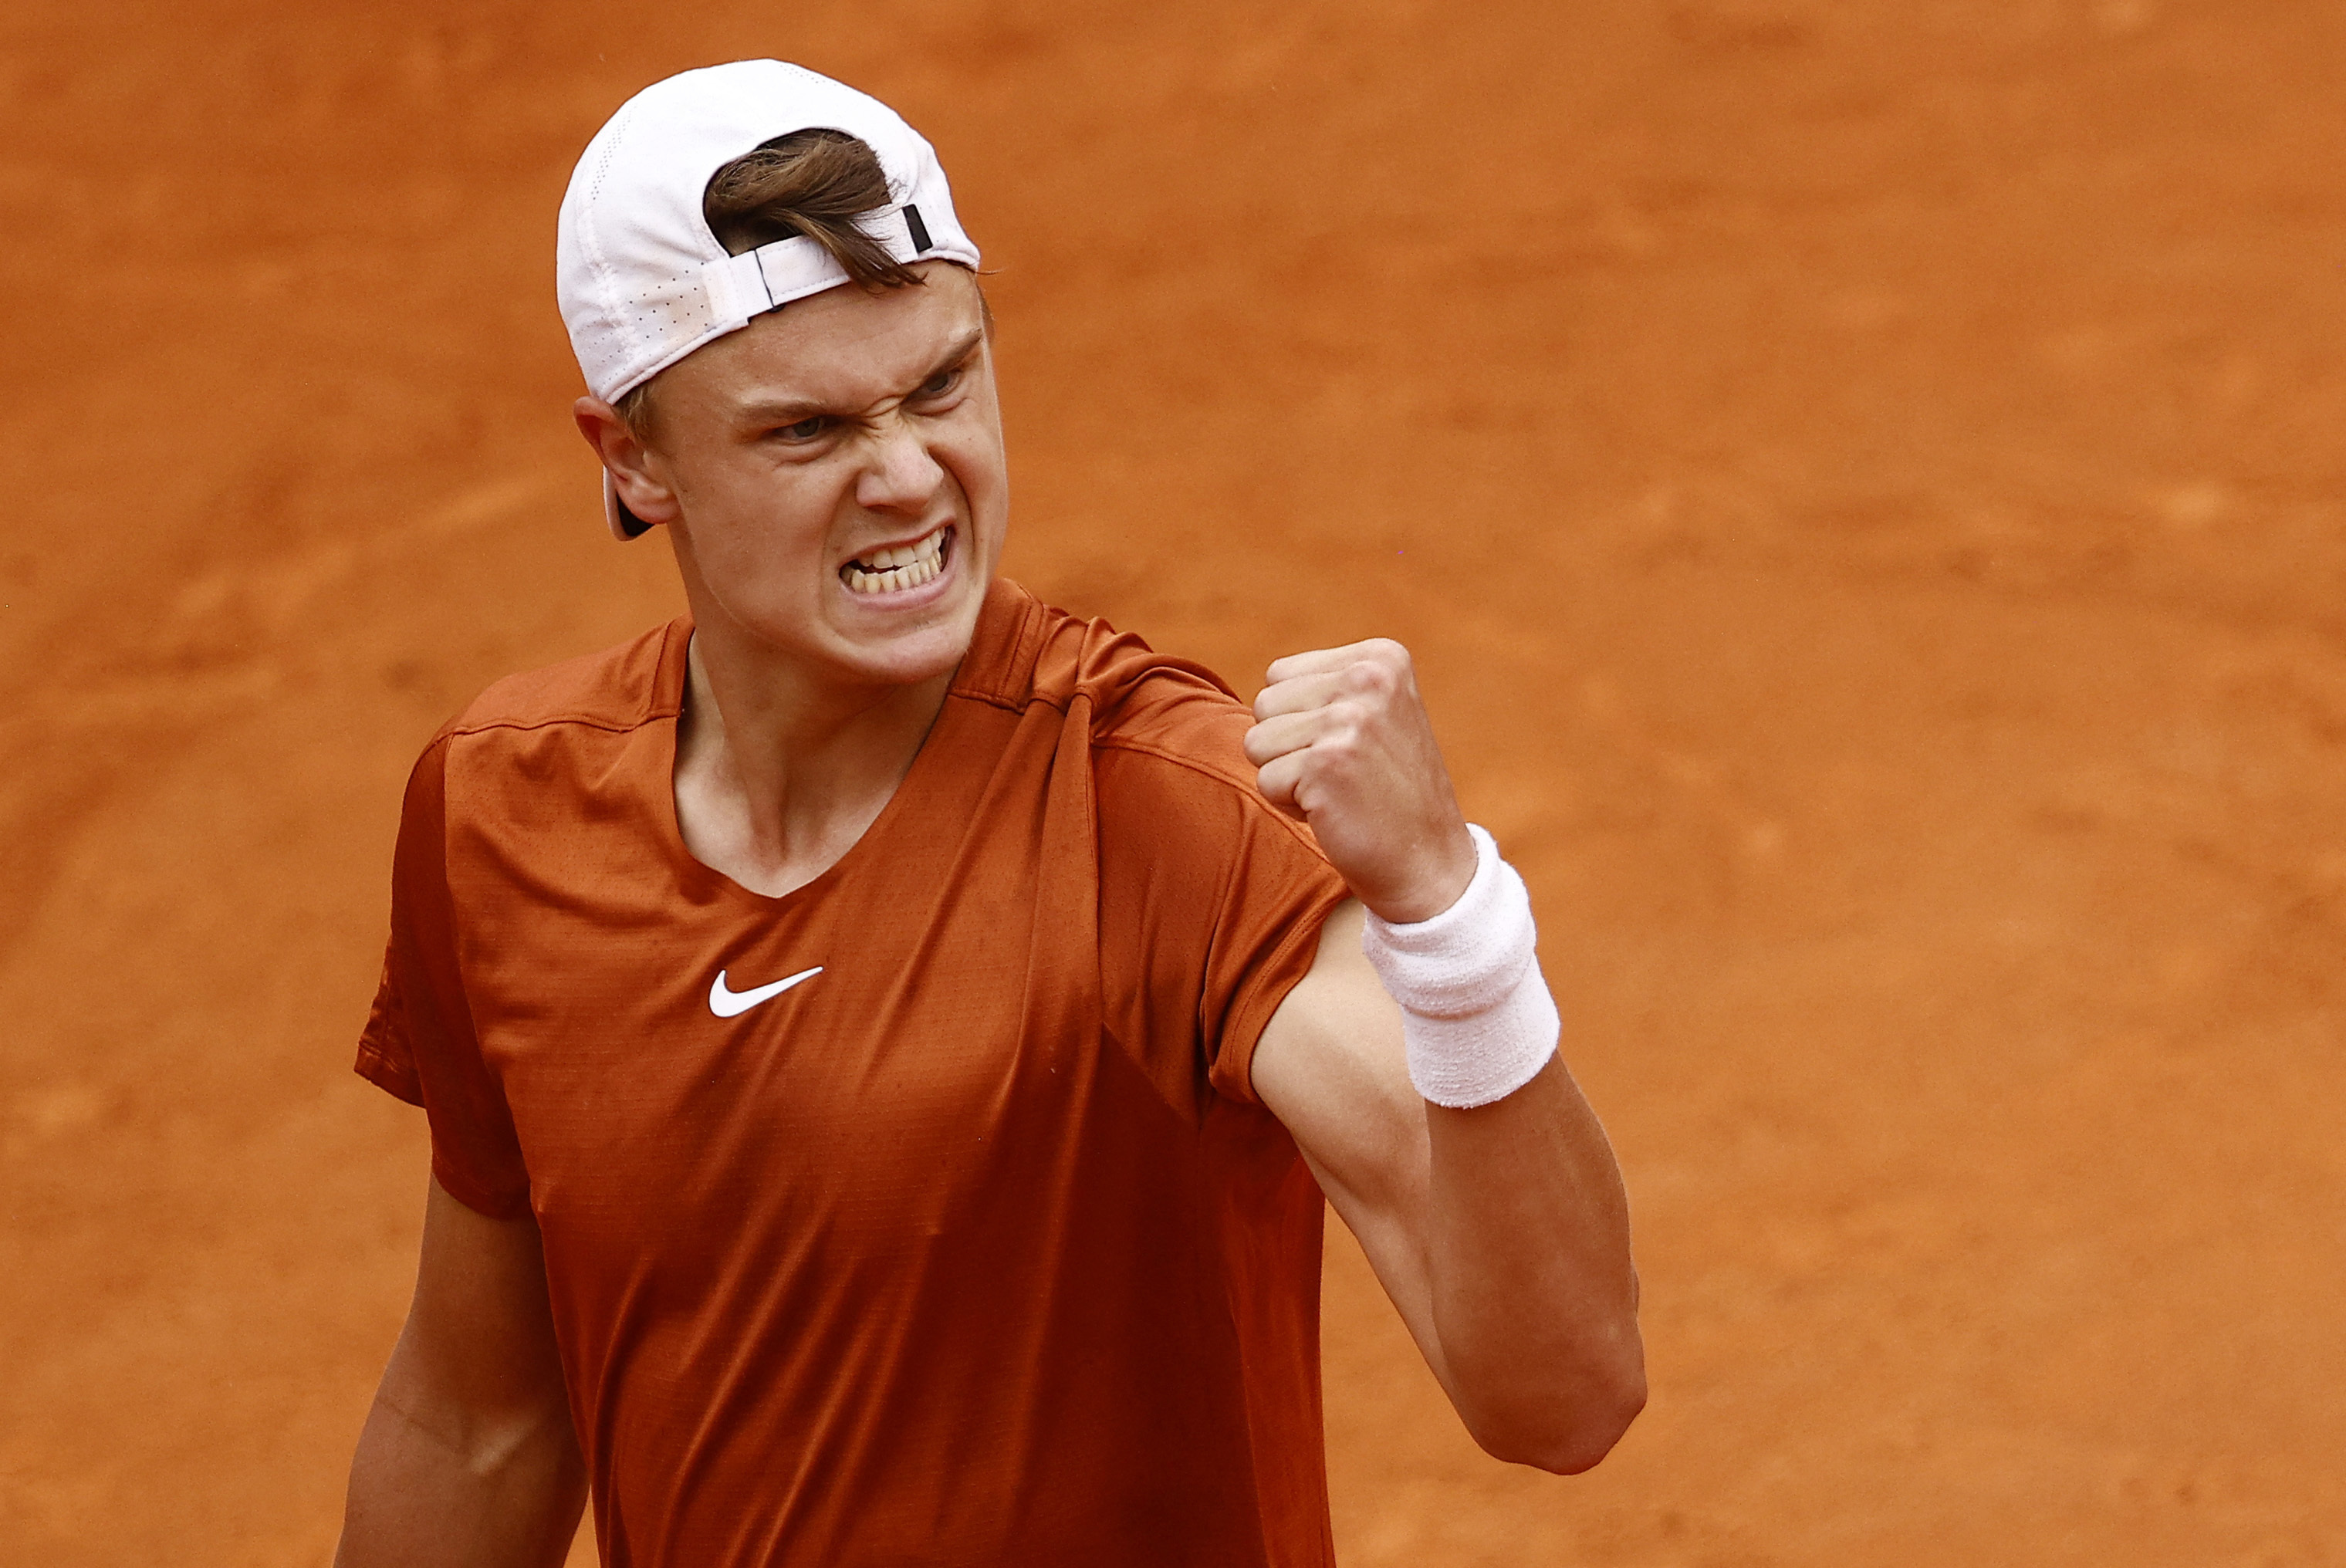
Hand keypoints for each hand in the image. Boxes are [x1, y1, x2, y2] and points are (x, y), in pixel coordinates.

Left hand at [1245, 638, 1477, 923]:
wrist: (1429, 861)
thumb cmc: (1388, 791)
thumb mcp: (1376, 713)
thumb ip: (1328, 687)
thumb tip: (1262, 692)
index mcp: (1381, 657)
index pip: (1280, 675)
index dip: (1300, 720)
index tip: (1349, 746)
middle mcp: (1367, 678)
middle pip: (1264, 705)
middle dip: (1288, 747)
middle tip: (1342, 773)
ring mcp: (1349, 719)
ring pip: (1257, 742)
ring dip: (1287, 776)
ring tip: (1338, 789)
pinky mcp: (1327, 764)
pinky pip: (1266, 781)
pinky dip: (1291, 806)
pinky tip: (1336, 810)